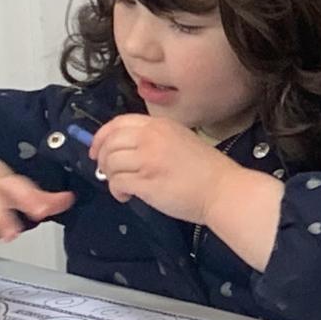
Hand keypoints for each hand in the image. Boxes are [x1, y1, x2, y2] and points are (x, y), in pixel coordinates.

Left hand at [90, 116, 243, 223]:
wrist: (223, 190)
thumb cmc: (207, 170)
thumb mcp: (181, 140)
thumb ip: (154, 139)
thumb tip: (125, 150)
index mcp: (160, 125)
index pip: (118, 123)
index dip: (102, 136)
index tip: (97, 150)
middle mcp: (151, 138)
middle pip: (109, 143)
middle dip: (103, 159)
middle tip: (108, 172)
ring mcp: (147, 159)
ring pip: (111, 163)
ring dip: (110, 176)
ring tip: (123, 186)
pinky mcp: (146, 181)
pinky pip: (117, 182)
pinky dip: (117, 190)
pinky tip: (127, 196)